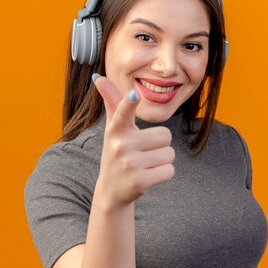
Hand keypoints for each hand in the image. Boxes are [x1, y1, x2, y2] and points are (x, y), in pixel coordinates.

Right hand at [92, 74, 174, 210]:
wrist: (112, 189)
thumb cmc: (117, 152)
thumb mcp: (113, 128)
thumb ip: (112, 102)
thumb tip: (98, 77)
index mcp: (116, 130)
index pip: (123, 112)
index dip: (129, 103)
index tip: (134, 95)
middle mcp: (120, 146)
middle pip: (165, 135)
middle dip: (159, 145)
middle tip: (142, 153)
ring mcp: (129, 164)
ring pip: (169, 154)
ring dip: (162, 160)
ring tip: (144, 165)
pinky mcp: (140, 181)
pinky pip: (169, 170)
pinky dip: (164, 174)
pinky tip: (149, 176)